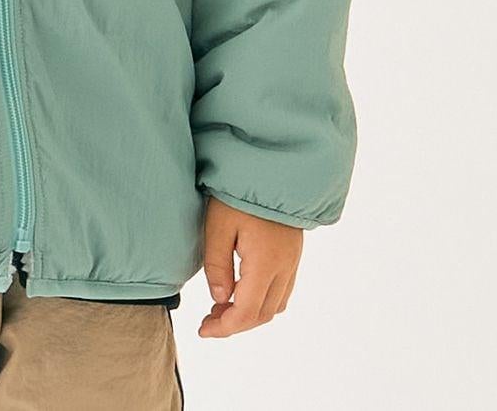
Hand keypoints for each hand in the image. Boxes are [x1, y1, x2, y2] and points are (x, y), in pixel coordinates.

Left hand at [197, 195, 301, 337]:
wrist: (272, 165)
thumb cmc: (239, 191)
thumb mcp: (218, 224)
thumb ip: (217, 265)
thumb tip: (220, 300)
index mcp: (266, 263)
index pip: (248, 312)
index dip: (225, 328)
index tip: (203, 329)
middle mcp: (285, 266)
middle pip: (264, 314)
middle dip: (236, 324)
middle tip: (208, 320)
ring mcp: (293, 259)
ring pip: (276, 304)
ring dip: (250, 314)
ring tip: (221, 307)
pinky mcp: (293, 252)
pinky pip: (283, 289)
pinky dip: (262, 299)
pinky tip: (241, 290)